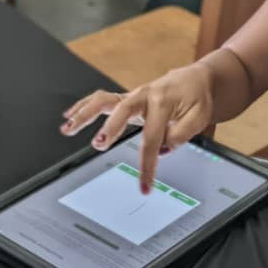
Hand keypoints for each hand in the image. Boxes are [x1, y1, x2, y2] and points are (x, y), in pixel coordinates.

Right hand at [60, 64, 214, 193]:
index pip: (153, 138)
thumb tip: (163, 148)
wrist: (193, 80)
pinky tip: (69, 116)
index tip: (144, 186)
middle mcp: (144, 95)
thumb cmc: (196, 98)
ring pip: (105, 100)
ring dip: (85, 113)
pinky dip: (84, 106)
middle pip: (123, 110)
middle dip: (110, 128)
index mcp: (164, 101)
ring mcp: (133, 96)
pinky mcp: (126, 99)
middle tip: (98, 145)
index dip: (148, 165)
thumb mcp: (200, 117)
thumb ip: (183, 133)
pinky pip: (102, 100)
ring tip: (68, 128)